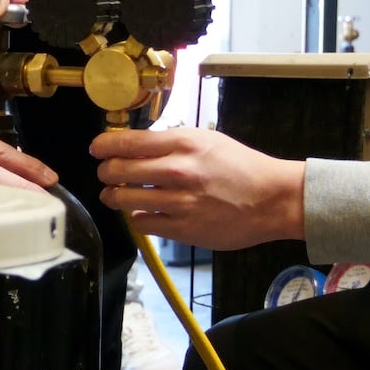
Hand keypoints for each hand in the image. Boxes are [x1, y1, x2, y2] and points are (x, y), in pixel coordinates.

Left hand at [91, 127, 304, 249]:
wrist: (272, 199)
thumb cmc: (242, 167)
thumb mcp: (208, 140)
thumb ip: (172, 142)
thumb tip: (137, 145)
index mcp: (184, 143)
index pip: (127, 142)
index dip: (104, 146)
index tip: (97, 149)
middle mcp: (177, 171)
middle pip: (118, 170)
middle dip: (105, 172)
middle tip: (106, 174)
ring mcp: (179, 202)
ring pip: (124, 199)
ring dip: (114, 196)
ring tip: (116, 194)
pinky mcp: (183, 229)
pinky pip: (143, 223)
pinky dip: (138, 217)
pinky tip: (143, 212)